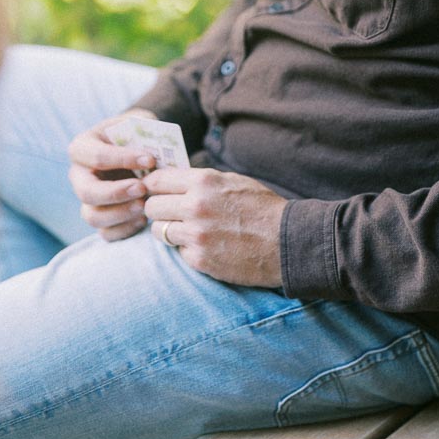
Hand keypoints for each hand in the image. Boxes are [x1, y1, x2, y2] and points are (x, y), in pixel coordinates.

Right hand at [67, 109, 157, 241]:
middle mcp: (78, 176)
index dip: (123, 158)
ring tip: (145, 206)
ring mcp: (87, 200)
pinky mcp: (100, 218)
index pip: (96, 156)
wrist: (137, 147)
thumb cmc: (136, 135)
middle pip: (87, 192)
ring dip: (121, 213)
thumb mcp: (137, 126)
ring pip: (93, 216)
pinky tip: (144, 220)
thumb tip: (156, 151)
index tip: (150, 159)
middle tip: (142, 188)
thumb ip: (142, 134)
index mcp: (82, 148)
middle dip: (116, 193)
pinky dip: (125, 229)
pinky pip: (106, 233)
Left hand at [142, 167, 285, 286]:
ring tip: (188, 231)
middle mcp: (195, 206)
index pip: (156, 180)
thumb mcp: (231, 181)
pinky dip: (187, 249)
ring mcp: (196, 235)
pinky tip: (205, 246)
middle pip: (151, 207)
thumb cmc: (262, 208)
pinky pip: (178, 252)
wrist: (287, 242)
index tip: (154, 191)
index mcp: (203, 182)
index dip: (152, 185)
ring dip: (169, 231)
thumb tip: (172, 179)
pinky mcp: (200, 260)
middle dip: (158, 210)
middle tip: (169, 213)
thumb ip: (200, 180)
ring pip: (159, 231)